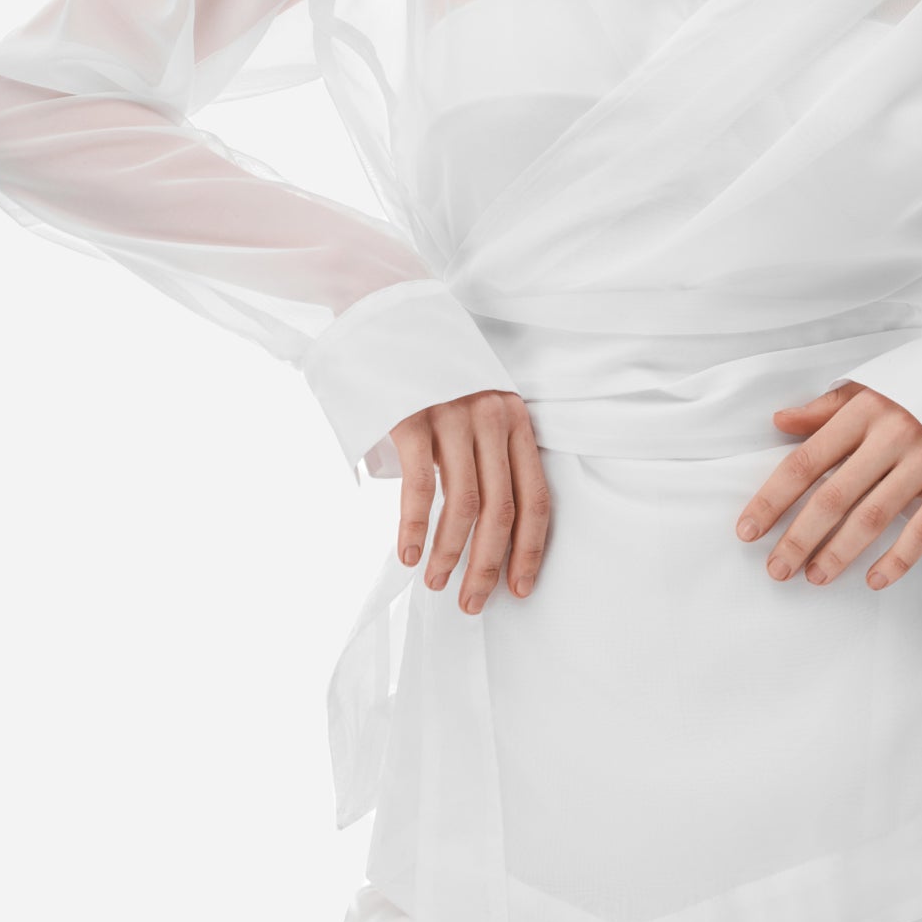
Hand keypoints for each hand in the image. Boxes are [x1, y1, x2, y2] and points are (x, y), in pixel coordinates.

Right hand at [389, 389, 549, 612]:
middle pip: (502, 509)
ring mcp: (453, 415)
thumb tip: (477, 527)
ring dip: (451, 553)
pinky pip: (420, 486)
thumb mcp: (473, 407)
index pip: (536, 497)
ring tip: (436, 582)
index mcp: (515, 420)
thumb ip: (481, 454)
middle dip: (487, 565)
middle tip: (472, 602)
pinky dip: (414, 527)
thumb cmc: (430, 375)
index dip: (530, 549)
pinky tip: (409, 554)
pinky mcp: (412, 417)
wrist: (385, 319)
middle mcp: (491, 417)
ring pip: (464, 504)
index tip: (519, 588)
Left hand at [735, 383, 921, 588]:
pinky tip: (874, 580)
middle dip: (800, 537)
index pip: (805, 461)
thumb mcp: (872, 386)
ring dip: (840, 553)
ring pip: (873, 516)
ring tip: (815, 578)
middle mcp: (892, 436)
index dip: (773, 498)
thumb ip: (825, 409)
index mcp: (863, 411)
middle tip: (776, 568)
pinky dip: (897, 559)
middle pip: (834, 495)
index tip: (748, 530)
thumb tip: (779, 421)